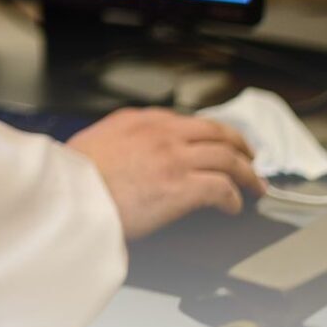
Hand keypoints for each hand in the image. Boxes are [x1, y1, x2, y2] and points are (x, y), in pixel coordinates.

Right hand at [66, 107, 264, 239]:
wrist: (70, 194)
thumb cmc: (74, 176)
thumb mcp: (95, 141)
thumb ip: (119, 140)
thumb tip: (126, 153)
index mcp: (138, 120)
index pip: (185, 121)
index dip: (206, 133)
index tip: (213, 143)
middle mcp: (161, 133)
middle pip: (216, 132)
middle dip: (239, 144)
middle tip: (249, 157)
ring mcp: (175, 158)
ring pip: (228, 158)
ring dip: (247, 173)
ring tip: (255, 186)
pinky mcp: (183, 187)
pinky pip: (222, 188)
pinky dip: (234, 198)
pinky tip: (234, 207)